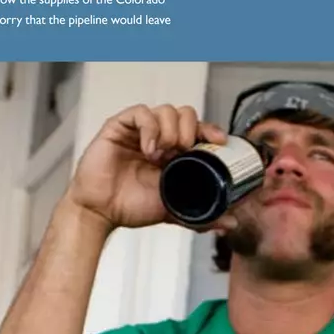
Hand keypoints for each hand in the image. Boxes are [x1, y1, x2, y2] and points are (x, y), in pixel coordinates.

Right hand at [63, 104, 228, 231]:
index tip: (220, 141)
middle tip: (184, 151)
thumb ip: (203, 216)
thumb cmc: (132, 206)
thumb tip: (231, 223)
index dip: (211, 130)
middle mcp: (159, 137)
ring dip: (171, 130)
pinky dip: (150, 128)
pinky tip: (149, 148)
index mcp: (175, 152)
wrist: (102, 211)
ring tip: (163, 154)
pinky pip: (140, 113)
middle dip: (191, 129)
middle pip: (186, 114)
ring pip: (166, 110)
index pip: (199, 130)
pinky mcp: (119, 127)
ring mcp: (140, 131)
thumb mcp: (174, 211)